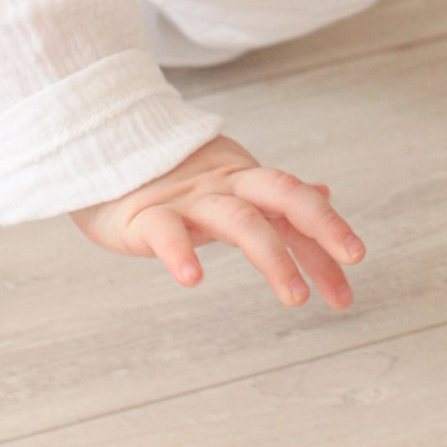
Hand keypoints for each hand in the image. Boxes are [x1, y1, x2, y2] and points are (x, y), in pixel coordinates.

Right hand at [73, 133, 363, 307]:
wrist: (96, 148)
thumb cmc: (164, 177)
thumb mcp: (227, 184)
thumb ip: (275, 197)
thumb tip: (323, 194)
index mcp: (244, 181)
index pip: (297, 209)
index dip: (328, 243)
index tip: (348, 291)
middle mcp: (224, 187)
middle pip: (283, 197)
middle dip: (322, 230)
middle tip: (349, 270)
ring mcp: (187, 199)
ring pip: (238, 220)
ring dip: (272, 258)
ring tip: (295, 298)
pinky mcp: (144, 215)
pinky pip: (166, 233)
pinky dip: (180, 254)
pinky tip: (193, 279)